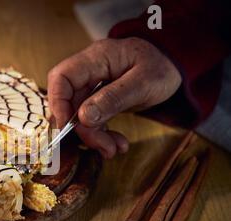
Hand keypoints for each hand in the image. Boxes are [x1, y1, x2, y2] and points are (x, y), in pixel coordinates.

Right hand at [47, 37, 181, 158]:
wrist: (174, 65)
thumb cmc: (162, 66)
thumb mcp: (144, 83)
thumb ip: (113, 98)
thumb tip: (84, 117)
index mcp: (96, 58)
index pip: (61, 77)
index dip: (58, 102)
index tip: (66, 126)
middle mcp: (89, 71)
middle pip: (70, 101)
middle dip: (83, 129)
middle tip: (102, 146)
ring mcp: (93, 86)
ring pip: (80, 115)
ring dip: (94, 136)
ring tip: (114, 149)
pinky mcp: (99, 99)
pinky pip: (93, 120)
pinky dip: (102, 134)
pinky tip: (117, 144)